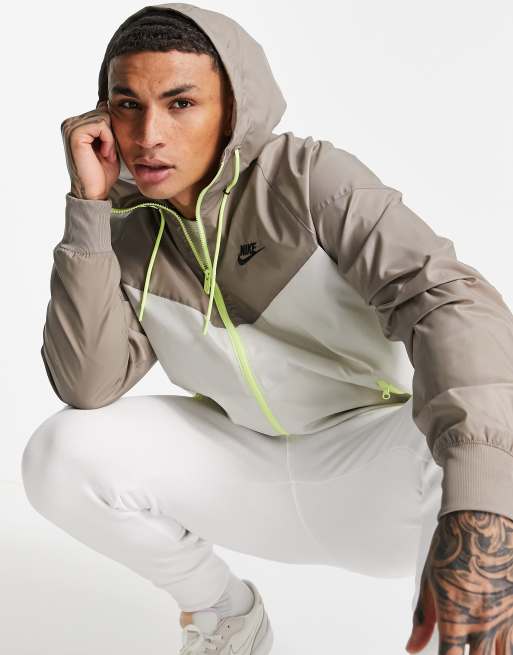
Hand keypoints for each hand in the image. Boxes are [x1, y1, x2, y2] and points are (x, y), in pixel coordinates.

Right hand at [60, 99, 119, 199]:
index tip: (106, 150)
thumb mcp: (107, 144)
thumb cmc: (102, 172)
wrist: (94, 192)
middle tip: (106, 154)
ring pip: (104, 118)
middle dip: (111, 134)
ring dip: (110, 139)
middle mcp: (69, 123)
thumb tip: (106, 102)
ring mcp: (70, 127)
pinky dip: (108, 141)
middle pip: (103, 112)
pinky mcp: (74, 134)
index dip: (111, 131)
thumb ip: (105, 125)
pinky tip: (104, 154)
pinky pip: (101, 125)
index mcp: (75, 124)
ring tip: (104, 155)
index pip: (102, 111)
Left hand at [405, 510, 512, 653]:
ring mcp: (505, 619)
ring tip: (478, 649)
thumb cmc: (450, 549)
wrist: (481, 521)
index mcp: (455, 617)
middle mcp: (482, 624)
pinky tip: (495, 644)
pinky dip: (505, 647)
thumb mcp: (429, 582)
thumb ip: (422, 620)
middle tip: (464, 651)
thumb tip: (411, 649)